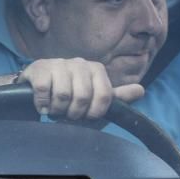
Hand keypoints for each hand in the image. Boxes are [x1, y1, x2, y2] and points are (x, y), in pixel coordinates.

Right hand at [17, 58, 144, 119]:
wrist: (39, 90)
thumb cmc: (72, 98)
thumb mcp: (96, 100)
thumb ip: (117, 97)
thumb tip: (141, 90)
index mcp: (97, 69)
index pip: (104, 96)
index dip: (94, 113)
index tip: (86, 116)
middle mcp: (79, 63)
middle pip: (83, 97)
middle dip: (73, 113)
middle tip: (67, 114)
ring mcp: (58, 63)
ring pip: (63, 95)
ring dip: (57, 110)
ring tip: (55, 110)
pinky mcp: (39, 68)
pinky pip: (44, 90)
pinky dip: (42, 104)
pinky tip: (42, 105)